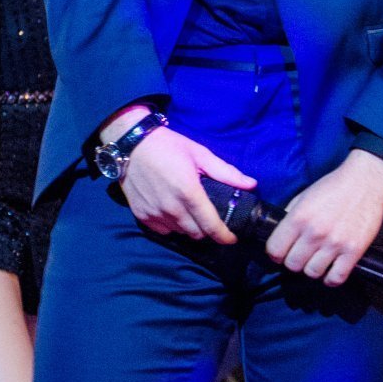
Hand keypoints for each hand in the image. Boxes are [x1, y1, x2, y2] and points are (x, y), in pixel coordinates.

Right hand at [120, 125, 254, 243]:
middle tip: (208, 217)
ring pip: (180, 233)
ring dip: (188, 227)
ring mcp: (155, 213)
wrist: (131, 143)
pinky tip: (172, 210)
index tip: (232, 238)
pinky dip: (171, 225)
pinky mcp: (141, 215)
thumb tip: (251, 184)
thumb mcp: (200, 154)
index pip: (211, 226)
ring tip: (189, 211)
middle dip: (207, 229)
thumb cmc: (167, 146)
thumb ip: (226, 172)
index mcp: (189, 192)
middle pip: (197, 234)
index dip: (225, 236)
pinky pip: (163, 230)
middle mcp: (171, 208)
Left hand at [265, 149, 382, 286]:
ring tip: (316, 260)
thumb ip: (290, 216)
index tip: (280, 252)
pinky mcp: (354, 251)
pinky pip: (337, 278)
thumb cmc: (333, 187)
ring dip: (312, 269)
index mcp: (298, 218)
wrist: (366, 181)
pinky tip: (330, 270)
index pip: (275, 249)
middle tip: (300, 255)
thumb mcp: (303, 196)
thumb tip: (280, 234)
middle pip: (292, 264)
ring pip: (312, 273)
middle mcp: (315, 233)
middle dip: (293, 262)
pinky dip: (331, 279)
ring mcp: (335, 243)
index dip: (275, 253)